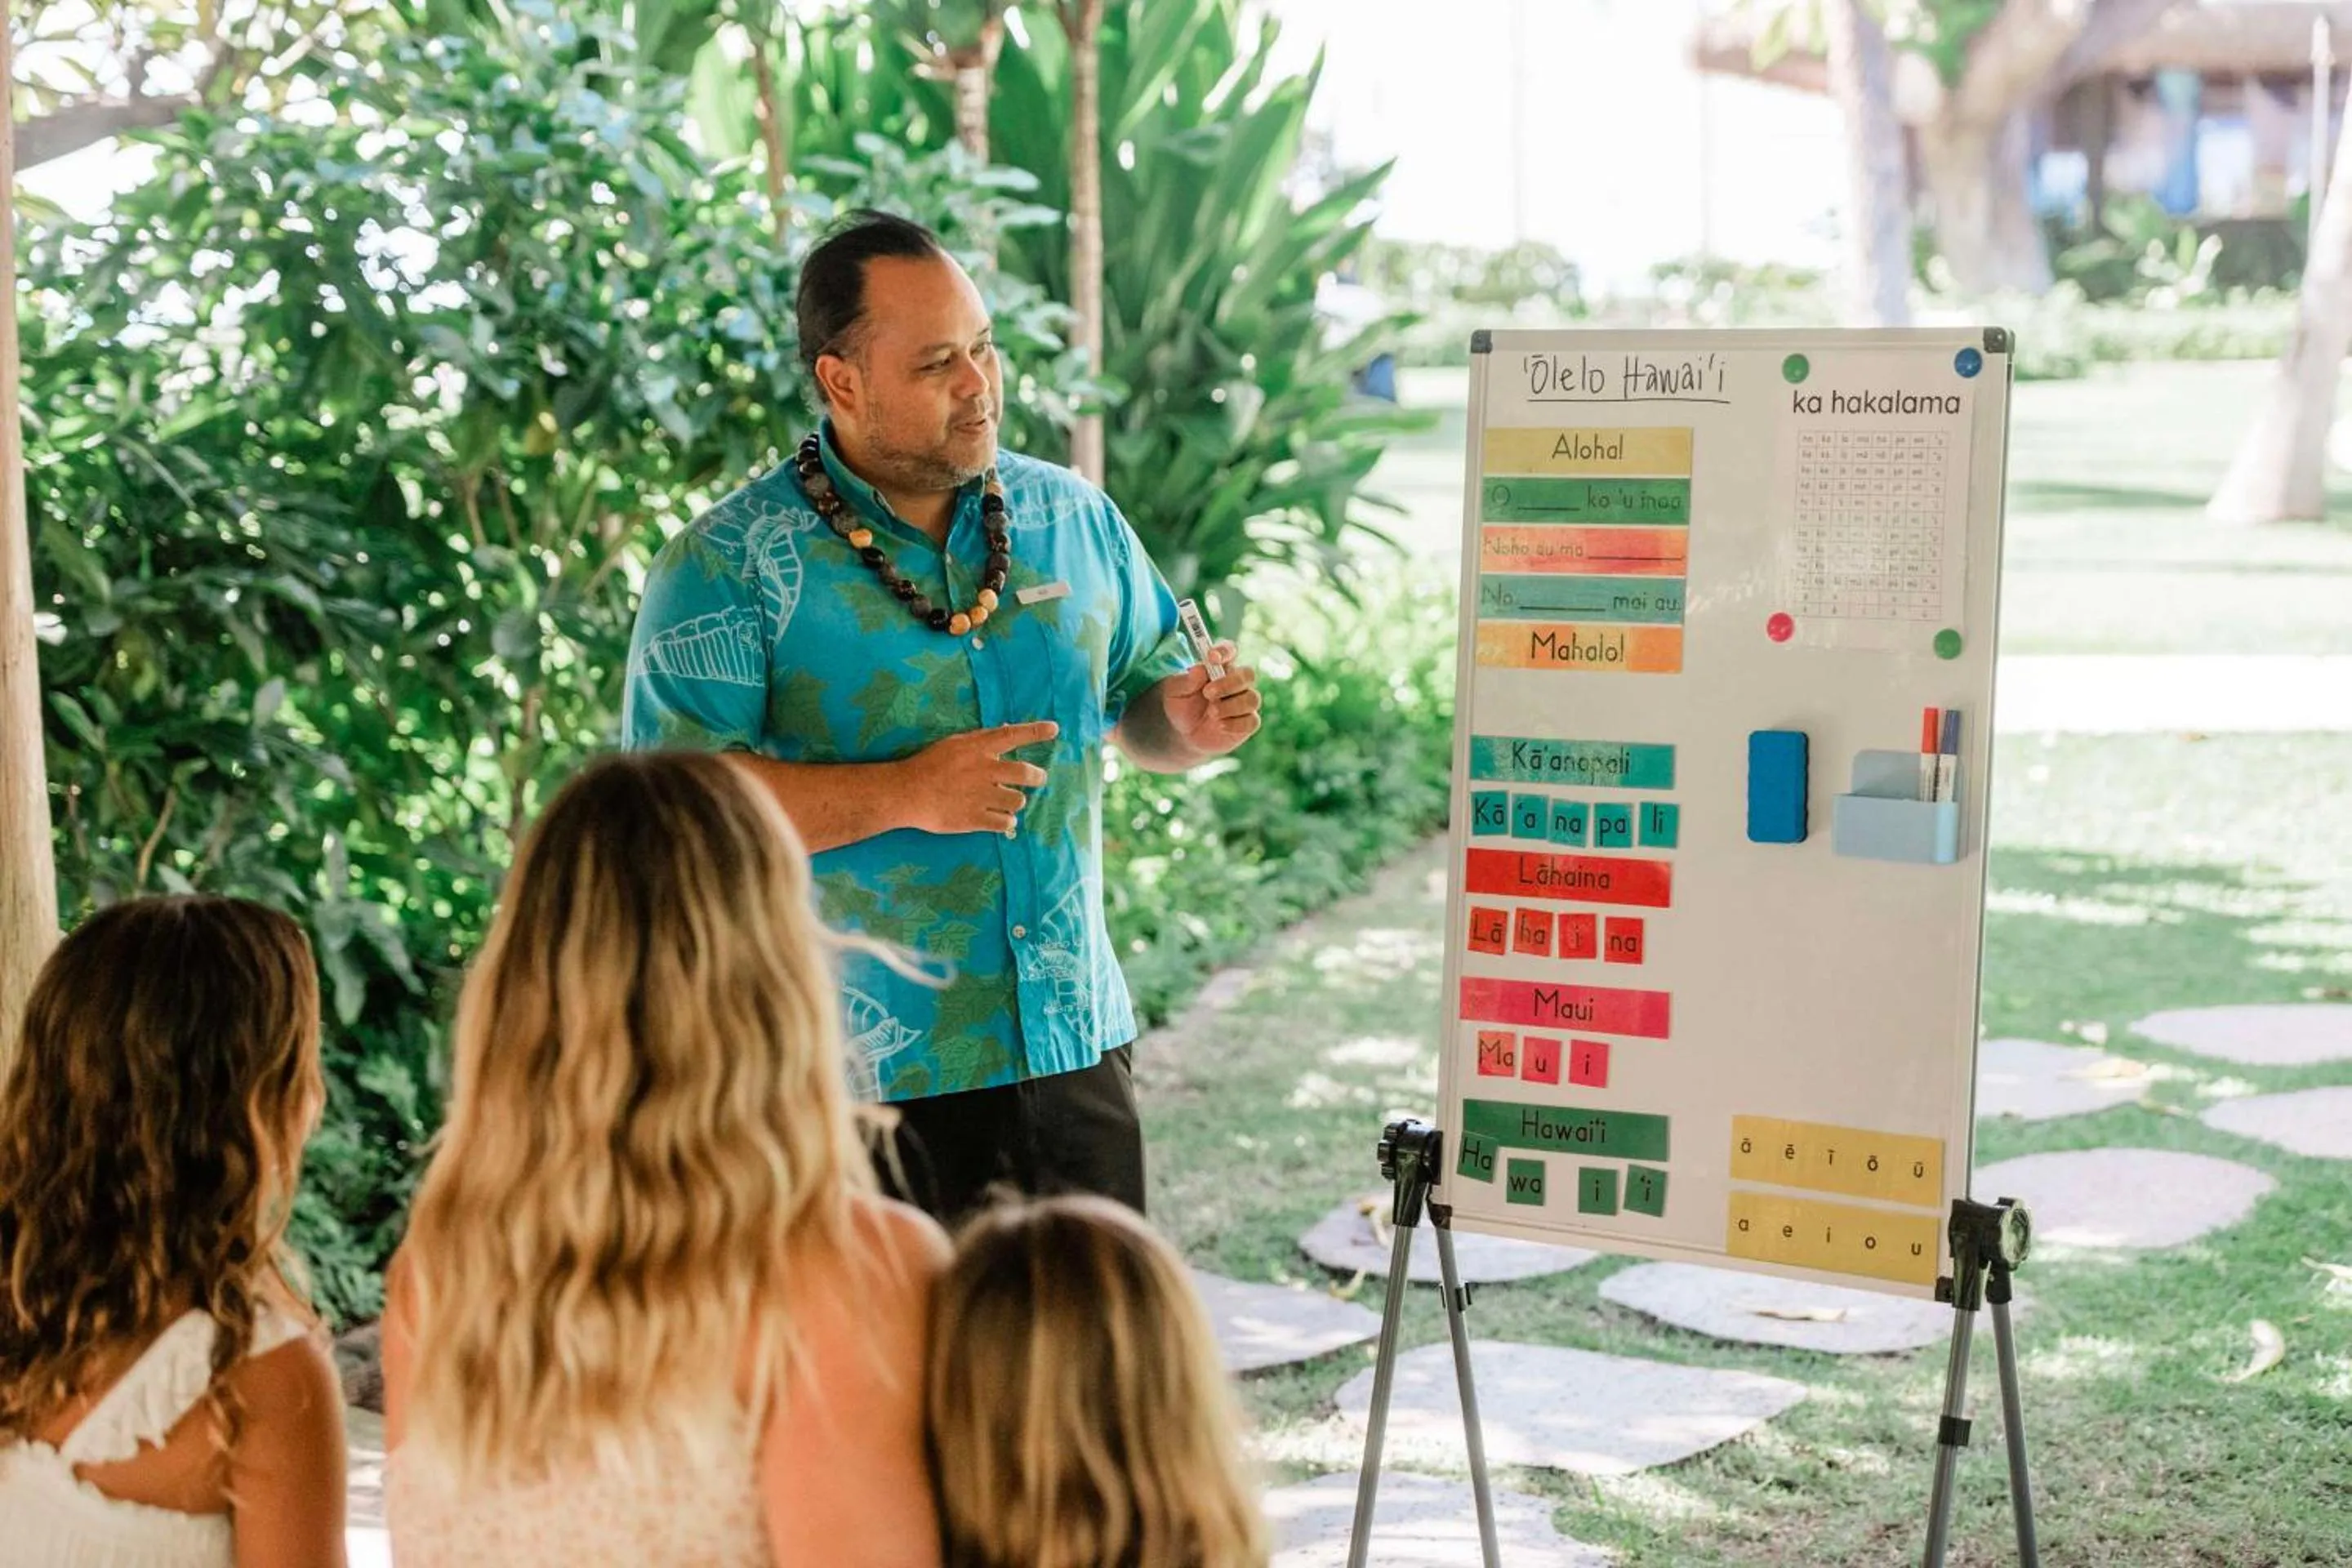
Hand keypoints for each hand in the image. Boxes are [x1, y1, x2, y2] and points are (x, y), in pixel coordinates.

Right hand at [902, 720, 1057, 835]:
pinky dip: (1006, 821)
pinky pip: (1006, 823)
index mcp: (977, 748)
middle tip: (1038, 778)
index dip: (1035, 731)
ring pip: (1018, 800)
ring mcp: (981, 796)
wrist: (906, 793)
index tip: (1054, 729)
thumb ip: (980, 741)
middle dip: (1037, 776)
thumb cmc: (928, 765)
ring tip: (1004, 802)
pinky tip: (999, 819)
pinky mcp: (975, 818)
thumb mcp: (954, 745)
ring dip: (1014, 801)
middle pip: (1026, 773)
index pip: (1012, 735)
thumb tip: (1007, 731)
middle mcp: (984, 770)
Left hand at [1159, 643, 1260, 758]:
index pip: (1230, 650)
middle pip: (1247, 674)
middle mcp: (1236, 682)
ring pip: (1252, 699)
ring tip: (1211, 712)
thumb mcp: (1174, 691)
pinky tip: (1220, 726)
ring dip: (1231, 706)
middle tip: (1208, 692)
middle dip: (1229, 683)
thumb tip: (1198, 669)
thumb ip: (1185, 680)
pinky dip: (1235, 724)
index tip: (1212, 657)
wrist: (1183, 733)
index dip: (1224, 651)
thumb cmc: (1181, 705)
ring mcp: (1244, 702)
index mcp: (1220, 667)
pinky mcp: (1247, 723)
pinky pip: (1252, 721)